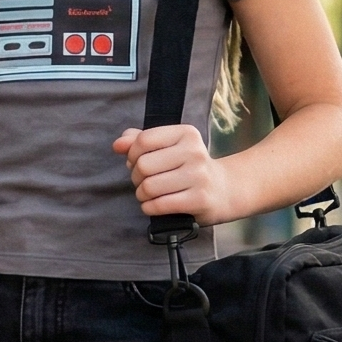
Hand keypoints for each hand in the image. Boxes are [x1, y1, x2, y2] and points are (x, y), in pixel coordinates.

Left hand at [113, 124, 234, 224]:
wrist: (224, 190)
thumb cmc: (188, 167)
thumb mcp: (168, 148)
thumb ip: (140, 141)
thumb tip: (118, 145)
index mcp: (186, 134)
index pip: (143, 140)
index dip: (132, 154)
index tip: (137, 163)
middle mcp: (194, 152)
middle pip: (143, 165)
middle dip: (136, 177)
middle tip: (143, 182)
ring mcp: (199, 176)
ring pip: (149, 187)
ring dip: (142, 195)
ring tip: (149, 195)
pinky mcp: (199, 199)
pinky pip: (159, 205)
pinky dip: (149, 208)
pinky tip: (154, 206)